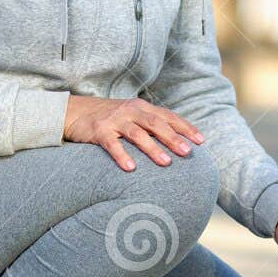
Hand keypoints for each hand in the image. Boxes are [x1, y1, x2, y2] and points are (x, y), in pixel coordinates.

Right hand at [63, 95, 204, 170]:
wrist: (76, 111)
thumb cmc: (111, 118)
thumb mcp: (133, 116)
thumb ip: (151, 124)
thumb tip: (178, 141)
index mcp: (143, 107)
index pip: (168, 116)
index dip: (185, 127)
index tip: (201, 141)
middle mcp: (131, 111)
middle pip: (156, 124)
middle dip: (173, 138)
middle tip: (187, 152)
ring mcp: (115, 120)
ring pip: (137, 134)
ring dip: (153, 148)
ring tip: (166, 162)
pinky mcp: (100, 131)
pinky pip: (112, 144)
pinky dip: (122, 156)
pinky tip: (131, 168)